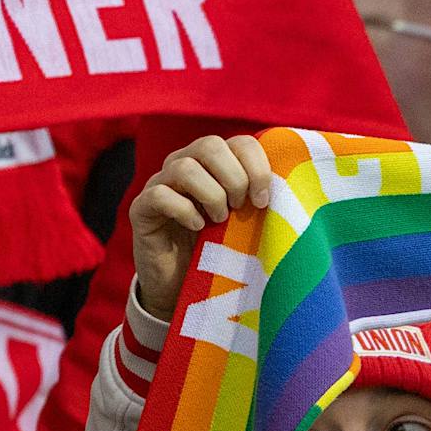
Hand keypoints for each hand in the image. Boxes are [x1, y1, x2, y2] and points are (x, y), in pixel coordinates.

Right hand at [130, 132, 272, 319]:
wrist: (182, 288)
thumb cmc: (219, 252)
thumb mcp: (244, 224)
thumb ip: (258, 202)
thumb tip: (289, 189)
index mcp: (213, 164)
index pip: (238, 142)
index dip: (255, 166)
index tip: (263, 200)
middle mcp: (184, 165)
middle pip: (210, 145)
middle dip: (234, 178)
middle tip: (241, 209)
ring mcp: (159, 184)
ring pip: (184, 167)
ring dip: (211, 195)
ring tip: (219, 221)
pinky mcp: (141, 209)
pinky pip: (160, 195)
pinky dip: (184, 211)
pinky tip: (198, 228)